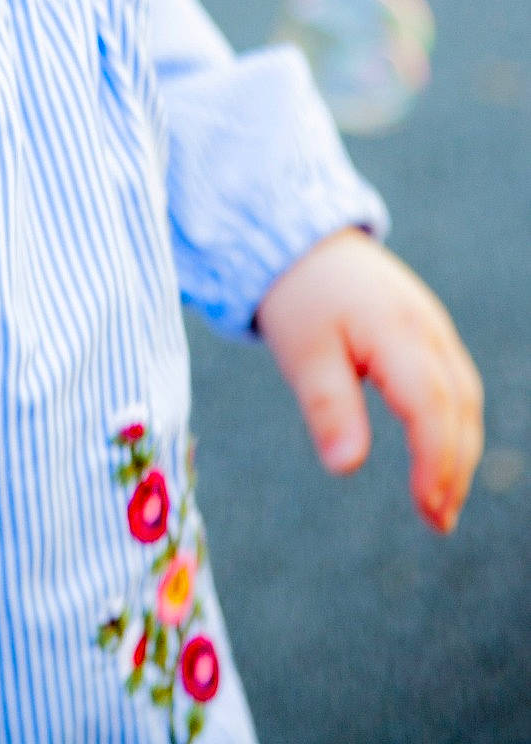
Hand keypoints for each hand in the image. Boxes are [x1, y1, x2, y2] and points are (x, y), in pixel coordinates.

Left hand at [254, 228, 483, 531]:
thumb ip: (327, 406)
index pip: (431, 407)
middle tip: (437, 522)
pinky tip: (438, 456)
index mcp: (397, 331)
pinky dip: (454, 425)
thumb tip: (346, 468)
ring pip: (465, 397)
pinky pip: (456, 383)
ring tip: (441, 504)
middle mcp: (428, 329)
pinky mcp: (429, 331)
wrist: (303, 240)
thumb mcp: (302, 352)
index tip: (426, 510)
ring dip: (460, 452)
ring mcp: (434, 327)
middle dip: (456, 468)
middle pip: (460, 407)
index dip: (435, 462)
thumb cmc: (299, 298)